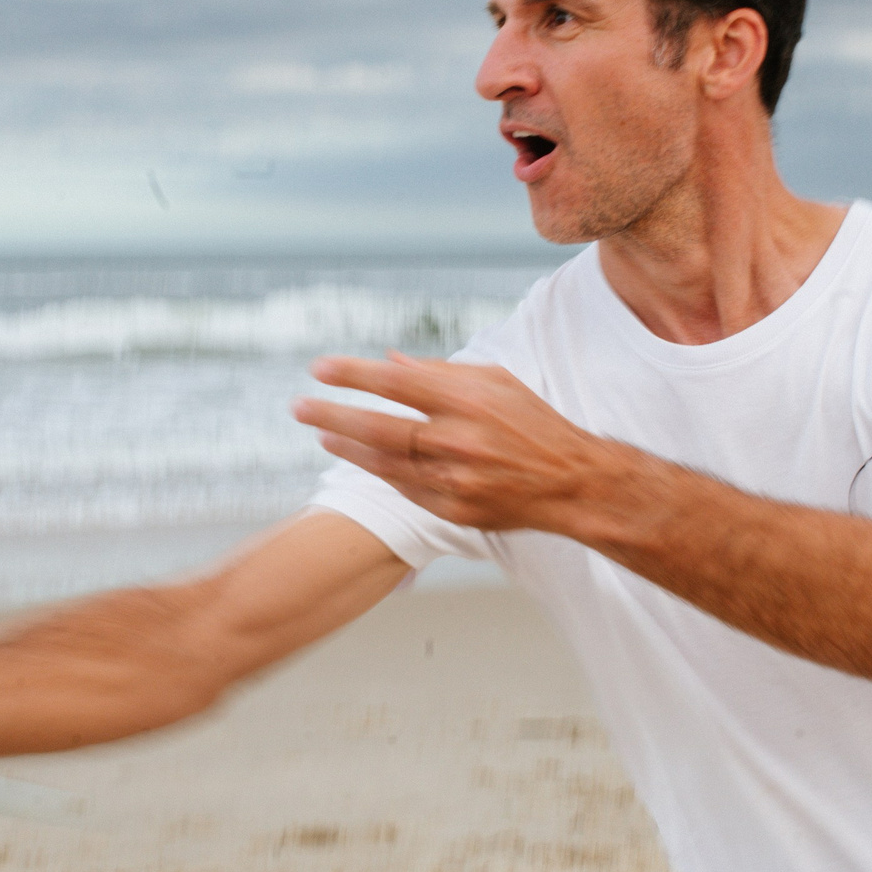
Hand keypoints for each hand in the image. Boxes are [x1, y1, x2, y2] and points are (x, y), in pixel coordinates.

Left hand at [291, 350, 627, 532]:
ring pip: (385, 462)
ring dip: (347, 446)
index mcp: (467, 401)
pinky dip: (380, 472)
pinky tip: (358, 458)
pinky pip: (405, 489)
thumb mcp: (495, 382)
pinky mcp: (455, 509)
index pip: (396, 383)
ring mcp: (454, 479)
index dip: (353, 374)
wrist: (572, 482)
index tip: (319, 368)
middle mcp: (457, 440)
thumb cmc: (532, 423)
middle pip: (379, 427)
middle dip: (332, 414)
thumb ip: (441, 372)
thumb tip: (389, 361)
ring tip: (320, 433)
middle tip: (299, 405)